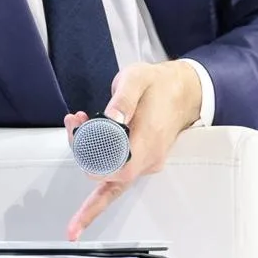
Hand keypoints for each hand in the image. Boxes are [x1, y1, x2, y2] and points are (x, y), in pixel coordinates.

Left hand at [65, 61, 201, 239]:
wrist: (183, 92)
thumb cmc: (160, 86)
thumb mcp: (138, 79)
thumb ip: (124, 99)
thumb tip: (111, 118)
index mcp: (148, 141)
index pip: (118, 172)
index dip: (94, 164)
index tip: (78, 135)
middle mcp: (147, 159)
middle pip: (108, 177)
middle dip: (82, 154)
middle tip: (74, 125)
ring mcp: (145, 163)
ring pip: (109, 177)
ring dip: (87, 158)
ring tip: (76, 126)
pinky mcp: (141, 162)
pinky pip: (115, 173)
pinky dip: (96, 164)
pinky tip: (84, 146)